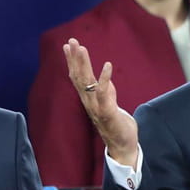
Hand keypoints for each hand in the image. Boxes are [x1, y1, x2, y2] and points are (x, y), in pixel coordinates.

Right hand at [64, 39, 138, 167]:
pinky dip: (105, 79)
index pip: (77, 77)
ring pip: (87, 83)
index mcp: (89, 99)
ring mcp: (97, 108)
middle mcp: (89, 102)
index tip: (67, 45)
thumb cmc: (117, 126)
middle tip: (70, 41)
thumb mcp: (111, 105)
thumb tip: (104, 81)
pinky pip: (104, 94)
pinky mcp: (108, 113)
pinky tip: (107, 65)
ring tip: (81, 48)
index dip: (72, 61)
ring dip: (84, 65)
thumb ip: (107, 93)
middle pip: (79, 77)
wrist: (122, 147)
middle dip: (75, 58)